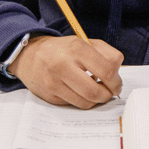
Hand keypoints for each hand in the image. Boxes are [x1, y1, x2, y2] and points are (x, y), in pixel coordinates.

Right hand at [8, 35, 123, 107]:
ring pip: (85, 103)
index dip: (116, 81)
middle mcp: (63, 66)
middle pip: (95, 92)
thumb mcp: (86, 43)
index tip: (117, 84)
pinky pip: (73, 105)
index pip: (106, 70)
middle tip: (110, 92)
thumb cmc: (64, 50)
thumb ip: (107, 54)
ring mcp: (54, 83)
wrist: (30, 56)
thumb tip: (117, 74)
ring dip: (96, 100)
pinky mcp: (49, 97)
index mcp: (77, 49)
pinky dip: (82, 101)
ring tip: (96, 91)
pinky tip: (81, 91)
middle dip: (107, 95)